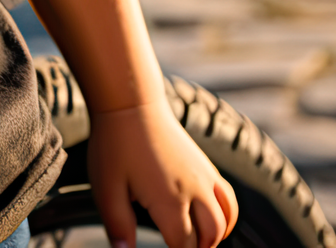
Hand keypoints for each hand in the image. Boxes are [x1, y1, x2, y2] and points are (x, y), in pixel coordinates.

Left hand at [87, 102, 237, 247]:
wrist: (130, 103)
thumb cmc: (115, 143)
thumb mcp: (106, 186)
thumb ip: (118, 224)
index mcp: (170, 201)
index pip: (184, 246)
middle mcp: (194, 190)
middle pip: (209, 237)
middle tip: (181, 247)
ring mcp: (204, 176)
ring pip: (224, 219)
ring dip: (214, 237)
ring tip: (196, 243)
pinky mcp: (205, 164)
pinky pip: (228, 198)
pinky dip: (227, 216)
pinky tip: (213, 221)